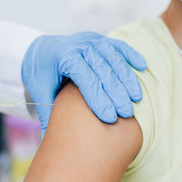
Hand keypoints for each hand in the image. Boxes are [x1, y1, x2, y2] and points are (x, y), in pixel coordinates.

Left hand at [21, 32, 146, 133]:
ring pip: (114, 58)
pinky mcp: (100, 40)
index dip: (98, 98)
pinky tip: (142, 68)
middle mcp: (79, 45)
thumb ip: (48, 115)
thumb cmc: (42, 74)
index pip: (85, 78)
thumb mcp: (40, 92)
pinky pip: (119, 46)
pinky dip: (131, 56)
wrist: (41, 50)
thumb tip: (49, 142)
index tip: (109, 118)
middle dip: (116, 92)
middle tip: (126, 113)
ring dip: (127, 78)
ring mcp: (91, 40)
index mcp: (64, 57)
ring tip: (136, 98)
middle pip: (102, 69)